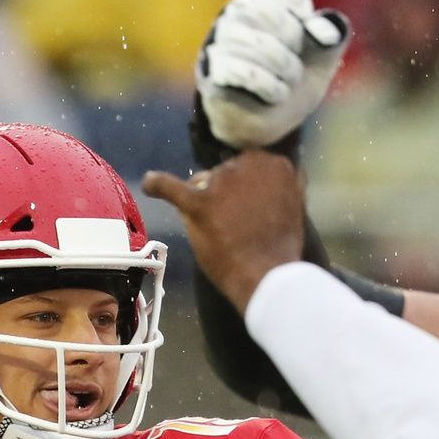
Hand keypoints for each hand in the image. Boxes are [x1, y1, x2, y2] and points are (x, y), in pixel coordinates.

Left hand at [142, 150, 305, 311]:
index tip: (247, 207)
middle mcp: (247, 163)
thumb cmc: (280, 247)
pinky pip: (169, 186)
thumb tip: (257, 182)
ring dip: (204, 201)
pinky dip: (157, 185)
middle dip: (224, 194)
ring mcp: (222, 180)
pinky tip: (150, 184)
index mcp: (273, 163)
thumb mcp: (288, 206)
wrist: (267, 275)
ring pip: (201, 182)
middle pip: (223, 172)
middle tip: (234, 224)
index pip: (247, 165)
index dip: (243, 188)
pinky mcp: (199, 202)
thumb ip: (274, 188)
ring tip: (218, 230)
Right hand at [196, 0, 349, 149]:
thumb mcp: (320, 62)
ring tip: (289, 82)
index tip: (305, 27)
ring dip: (280, 64)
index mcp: (263, 3)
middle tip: (298, 60)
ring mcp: (219, 44)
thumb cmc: (291, 84)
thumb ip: (330, 40)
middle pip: (258, 6)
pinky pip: (234, 69)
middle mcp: (236, 17)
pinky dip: (264, 84)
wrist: (267, 125)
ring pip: (246, 39)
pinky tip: (275, 94)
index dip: (296, 4)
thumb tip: (324, 30)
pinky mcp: (211, 75)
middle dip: (288, 34)